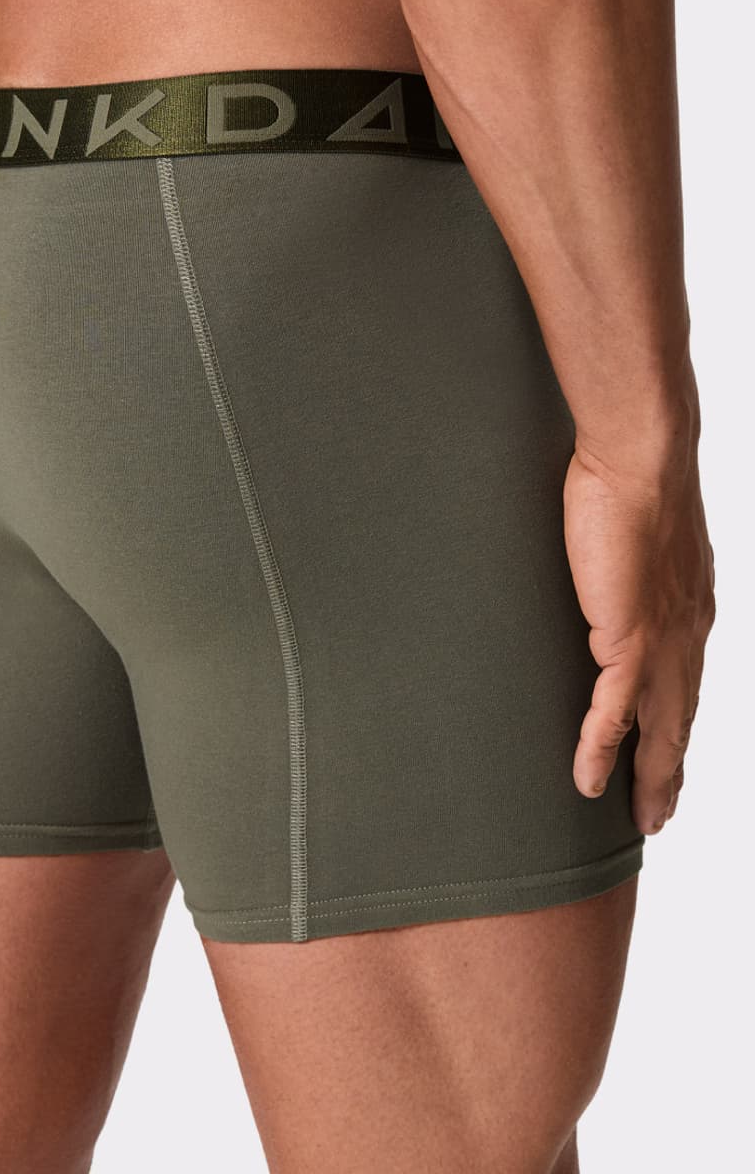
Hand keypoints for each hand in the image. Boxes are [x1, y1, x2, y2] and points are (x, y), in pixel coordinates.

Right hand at [563, 442, 714, 834]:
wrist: (642, 459)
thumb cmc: (633, 479)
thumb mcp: (634, 533)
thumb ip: (627, 565)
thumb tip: (604, 570)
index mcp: (691, 612)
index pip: (687, 684)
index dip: (677, 725)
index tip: (669, 755)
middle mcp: (688, 636)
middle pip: (682, 720)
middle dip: (672, 770)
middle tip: (661, 812)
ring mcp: (663, 642)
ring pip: (662, 729)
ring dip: (653, 778)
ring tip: (646, 819)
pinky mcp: (629, 639)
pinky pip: (612, 712)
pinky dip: (599, 750)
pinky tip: (588, 782)